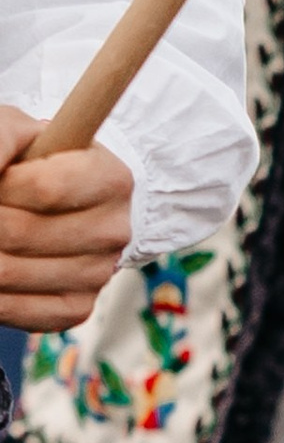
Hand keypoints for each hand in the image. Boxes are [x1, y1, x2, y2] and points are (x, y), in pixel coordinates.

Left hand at [0, 108, 133, 330]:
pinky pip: (14, 308)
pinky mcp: (76, 308)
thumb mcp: (22, 133)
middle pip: (18, 233)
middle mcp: (114, 232)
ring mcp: (98, 275)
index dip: (5, 185)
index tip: (0, 179)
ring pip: (7, 272)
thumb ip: (3, 138)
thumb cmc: (35, 162)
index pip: (45, 188)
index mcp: (112, 179)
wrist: (63, 205)